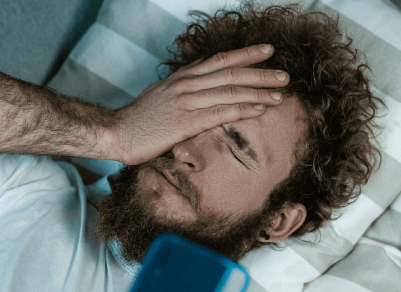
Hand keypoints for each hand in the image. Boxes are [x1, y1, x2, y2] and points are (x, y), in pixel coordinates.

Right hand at [106, 44, 288, 164]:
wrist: (116, 132)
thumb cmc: (140, 119)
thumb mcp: (162, 94)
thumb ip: (183, 85)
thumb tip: (201, 76)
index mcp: (183, 77)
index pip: (220, 60)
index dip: (246, 54)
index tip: (268, 50)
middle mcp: (187, 85)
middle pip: (231, 73)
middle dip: (261, 73)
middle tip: (285, 75)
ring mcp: (186, 102)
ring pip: (230, 92)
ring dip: (258, 92)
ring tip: (280, 94)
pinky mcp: (185, 122)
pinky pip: (221, 113)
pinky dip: (243, 110)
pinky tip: (260, 109)